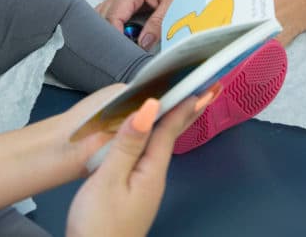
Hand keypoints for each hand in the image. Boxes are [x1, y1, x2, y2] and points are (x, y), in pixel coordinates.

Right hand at [66, 93, 213, 236]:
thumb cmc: (98, 225)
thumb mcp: (109, 180)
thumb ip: (127, 144)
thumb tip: (148, 108)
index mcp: (151, 171)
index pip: (170, 130)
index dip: (184, 105)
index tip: (205, 83)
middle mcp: (154, 178)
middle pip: (171, 137)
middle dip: (187, 112)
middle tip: (207, 88)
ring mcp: (145, 188)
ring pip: (159, 147)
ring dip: (170, 123)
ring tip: (181, 102)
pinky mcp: (134, 195)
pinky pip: (148, 158)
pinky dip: (153, 139)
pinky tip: (148, 136)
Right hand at [96, 0, 189, 50]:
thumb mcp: (174, 1)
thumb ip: (158, 22)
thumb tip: (143, 43)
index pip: (113, 17)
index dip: (115, 36)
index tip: (123, 53)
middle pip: (104, 19)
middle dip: (111, 37)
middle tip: (123, 55)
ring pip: (103, 18)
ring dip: (111, 33)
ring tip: (124, 48)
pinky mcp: (123, 1)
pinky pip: (111, 17)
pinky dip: (115, 29)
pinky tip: (125, 39)